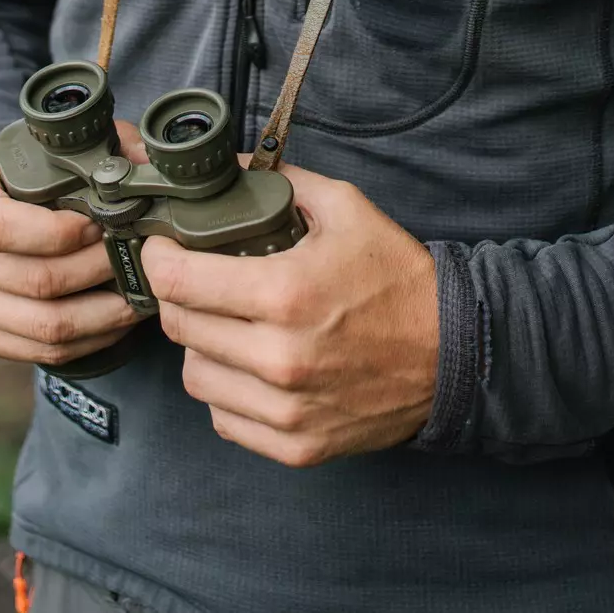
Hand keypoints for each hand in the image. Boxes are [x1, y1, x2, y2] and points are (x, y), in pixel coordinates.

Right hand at [0, 125, 146, 366]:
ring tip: (138, 293)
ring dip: (102, 314)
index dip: (60, 232)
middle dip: (95, 271)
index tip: (103, 223)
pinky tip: (116, 318)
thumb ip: (97, 150)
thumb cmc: (28, 170)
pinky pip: (40, 351)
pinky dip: (89, 340)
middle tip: (135, 258)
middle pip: (32, 281)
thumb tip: (147, 163)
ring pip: (42, 325)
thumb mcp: (51, 147)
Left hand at [142, 165, 438, 466]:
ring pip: (195, 376)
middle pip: (180, 327)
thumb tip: (225, 167)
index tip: (165, 248)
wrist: (453, 352)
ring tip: (230, 323)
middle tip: (200, 279)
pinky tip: (251, 364)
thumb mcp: (345, 208)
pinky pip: (224, 418)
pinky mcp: (295, 446)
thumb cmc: (397, 277)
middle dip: (182, 295)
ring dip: (203, 346)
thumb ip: (279, 182)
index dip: (160, 259)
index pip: (179, 282)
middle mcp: (278, 358)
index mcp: (285, 294)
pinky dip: (228, 390)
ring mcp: (286, 409)